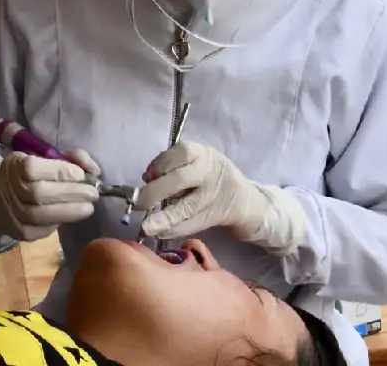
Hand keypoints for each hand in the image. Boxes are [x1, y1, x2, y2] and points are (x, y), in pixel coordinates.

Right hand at [0, 149, 100, 242]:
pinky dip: (60, 222)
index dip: (61, 172)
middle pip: (40, 193)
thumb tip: (94, 170)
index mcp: (14, 166)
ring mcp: (12, 213)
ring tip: (88, 207)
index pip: (34, 169)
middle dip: (71, 193)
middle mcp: (9, 190)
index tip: (81, 175)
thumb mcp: (45, 158)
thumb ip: (71, 159)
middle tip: (93, 193)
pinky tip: (72, 216)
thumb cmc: (27, 174)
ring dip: (70, 211)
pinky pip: (42, 229)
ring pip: (41, 215)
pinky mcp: (19, 232)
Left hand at [136, 141, 306, 254]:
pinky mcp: (221, 214)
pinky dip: (177, 230)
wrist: (248, 200)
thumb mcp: (197, 165)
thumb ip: (174, 168)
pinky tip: (162, 233)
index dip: (160, 164)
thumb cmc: (212, 180)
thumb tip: (147, 178)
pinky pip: (195, 223)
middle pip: (181, 180)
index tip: (146, 176)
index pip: (180, 152)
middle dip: (155, 192)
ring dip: (164, 218)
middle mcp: (212, 170)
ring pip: (187, 207)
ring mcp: (218, 194)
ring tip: (146, 228)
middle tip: (138, 204)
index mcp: (203, 153)